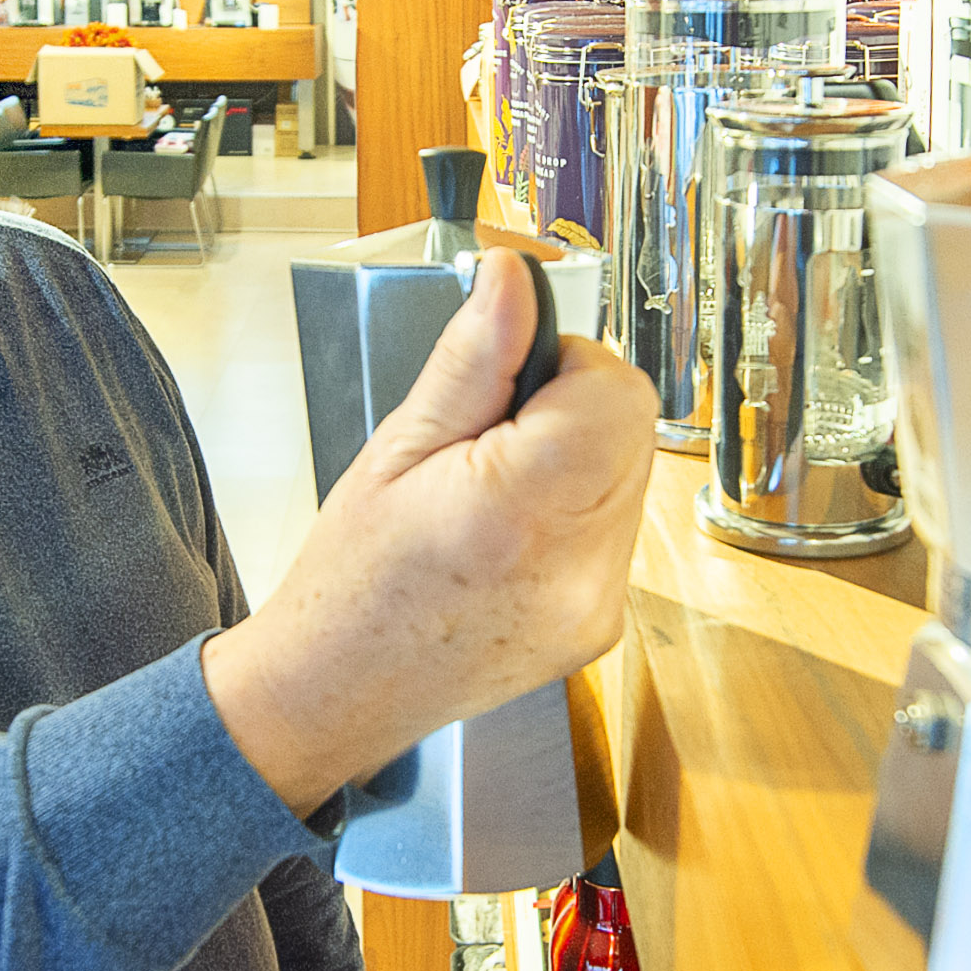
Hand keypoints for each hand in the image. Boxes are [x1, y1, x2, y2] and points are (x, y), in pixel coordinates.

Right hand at [207, 249, 657, 813]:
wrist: (335, 693)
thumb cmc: (348, 582)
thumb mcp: (394, 450)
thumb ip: (473, 358)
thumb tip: (513, 278)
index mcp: (518, 513)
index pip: (615, 390)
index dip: (567, 365)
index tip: (512, 381)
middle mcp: (574, 569)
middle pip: (635, 428)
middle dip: (571, 409)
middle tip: (488, 439)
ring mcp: (596, 606)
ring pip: (633, 475)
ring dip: (577, 459)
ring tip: (491, 491)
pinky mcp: (602, 625)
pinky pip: (616, 530)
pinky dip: (574, 512)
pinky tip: (508, 536)